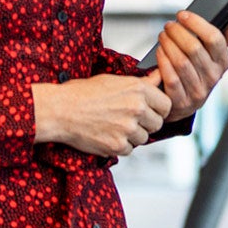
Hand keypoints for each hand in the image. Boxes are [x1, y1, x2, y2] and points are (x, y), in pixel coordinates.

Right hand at [32, 73, 173, 157]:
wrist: (60, 110)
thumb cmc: (83, 93)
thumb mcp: (114, 81)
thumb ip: (141, 83)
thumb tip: (159, 77)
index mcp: (138, 89)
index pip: (166, 104)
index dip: (159, 109)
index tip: (152, 111)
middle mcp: (137, 108)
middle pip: (157, 123)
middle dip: (146, 124)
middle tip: (130, 121)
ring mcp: (128, 128)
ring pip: (144, 138)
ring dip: (132, 136)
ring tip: (114, 126)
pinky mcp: (117, 145)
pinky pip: (129, 149)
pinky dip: (120, 146)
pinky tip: (107, 135)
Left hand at [152, 10, 227, 121]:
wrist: (183, 104)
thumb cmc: (197, 71)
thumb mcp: (213, 56)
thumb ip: (225, 38)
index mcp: (224, 62)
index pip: (215, 38)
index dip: (196, 23)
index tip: (182, 15)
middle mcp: (213, 77)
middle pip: (194, 48)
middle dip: (177, 32)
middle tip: (169, 26)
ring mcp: (198, 91)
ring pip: (181, 62)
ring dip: (168, 44)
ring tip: (163, 36)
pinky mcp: (182, 101)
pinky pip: (171, 78)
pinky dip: (163, 61)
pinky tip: (160, 51)